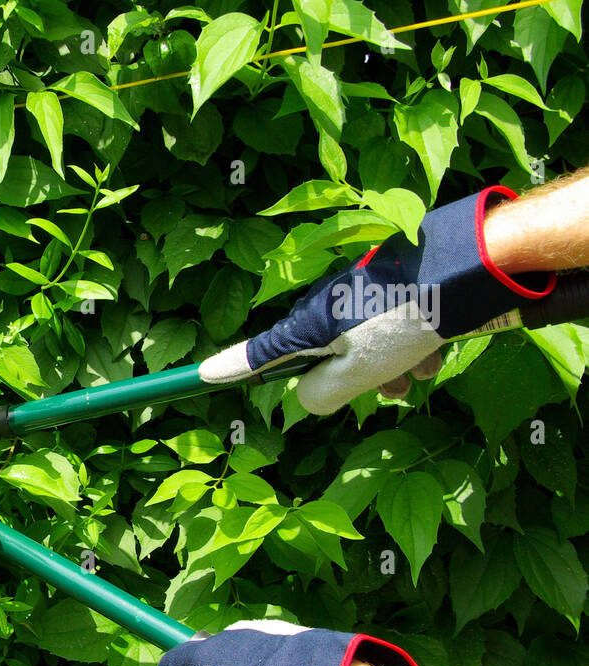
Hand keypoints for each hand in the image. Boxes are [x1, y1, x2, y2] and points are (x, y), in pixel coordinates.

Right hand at [200, 186, 556, 413]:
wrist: (466, 268)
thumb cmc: (405, 318)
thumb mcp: (358, 369)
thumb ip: (321, 392)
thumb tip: (308, 397)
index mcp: (308, 326)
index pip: (257, 356)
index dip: (230, 368)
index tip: (199, 374)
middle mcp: (327, 309)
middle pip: (323, 360)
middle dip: (353, 380)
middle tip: (385, 390)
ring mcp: (360, 299)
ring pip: (363, 351)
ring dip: (390, 370)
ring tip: (418, 370)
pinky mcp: (392, 295)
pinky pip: (390, 335)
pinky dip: (409, 349)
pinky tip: (434, 351)